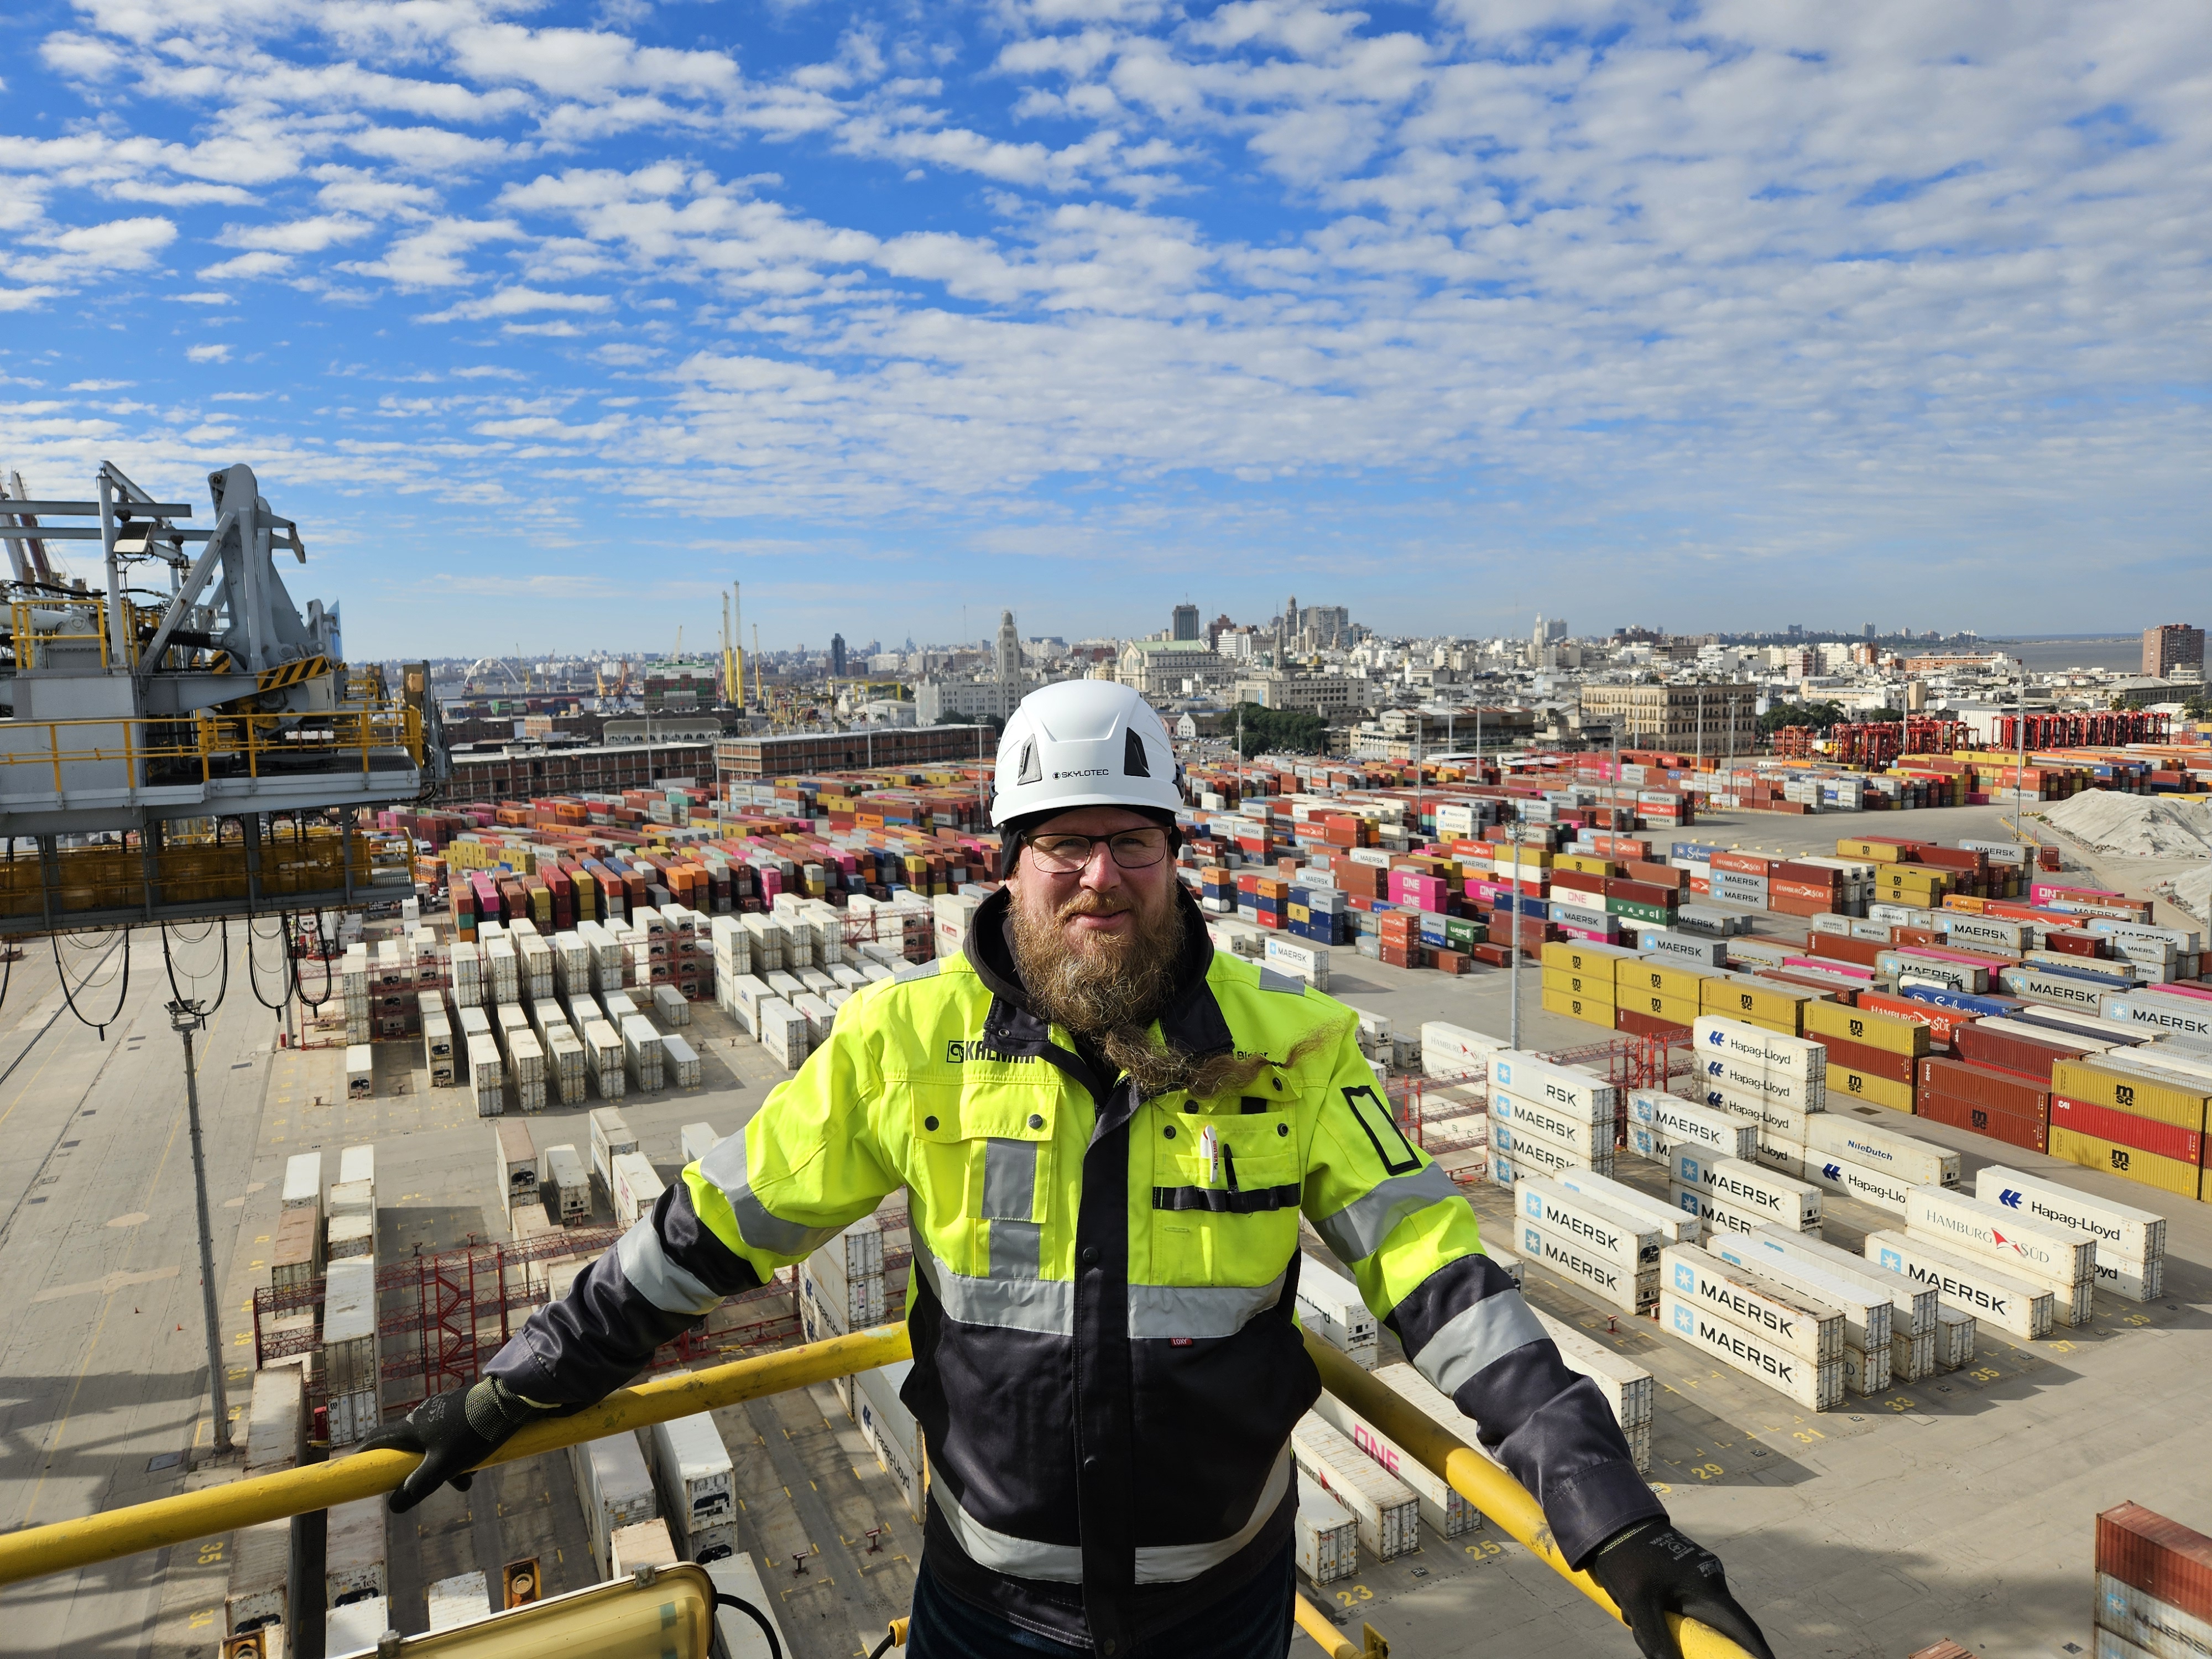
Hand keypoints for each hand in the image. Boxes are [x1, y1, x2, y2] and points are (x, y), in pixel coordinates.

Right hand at [361, 1378, 545, 1513]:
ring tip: (465, 1481)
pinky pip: (452, 1438)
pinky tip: (476, 1467)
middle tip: (431, 1485)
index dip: (364, 1455)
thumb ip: (418, 1487)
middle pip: (409, 1448)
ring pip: (434, 1446)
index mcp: (411, 1426)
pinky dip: (458, 1455)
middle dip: (419, 1471)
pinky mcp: (462, 1411)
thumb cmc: (472, 1433)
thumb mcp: (443, 1467)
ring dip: (445, 1467)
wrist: (509, 1401)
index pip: (376, 1439)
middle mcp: (423, 1415)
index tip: (356, 1468)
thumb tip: (394, 1506)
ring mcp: (443, 1411)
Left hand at [1586, 1521, 1774, 1658]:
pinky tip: (1640, 1610)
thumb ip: (1656, 1640)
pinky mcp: (1684, 1575)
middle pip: (1723, 1628)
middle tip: (1698, 1653)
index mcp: (1709, 1588)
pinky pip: (1685, 1605)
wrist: (1612, 1521)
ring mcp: (1699, 1575)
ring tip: (1648, 1615)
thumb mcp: (1638, 1603)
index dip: (1758, 1655)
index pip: (1745, 1631)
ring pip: (1698, 1618)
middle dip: (1713, 1647)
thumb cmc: (1627, 1558)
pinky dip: (1670, 1617)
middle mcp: (1711, 1580)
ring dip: (1680, 1631)